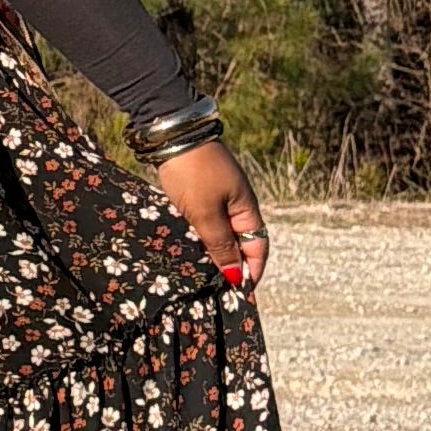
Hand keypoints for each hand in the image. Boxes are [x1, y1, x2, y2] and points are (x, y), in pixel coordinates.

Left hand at [154, 139, 268, 291]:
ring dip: (212, 256)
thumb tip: (234, 275)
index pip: (258, 248)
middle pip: (239, 245)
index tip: (240, 294)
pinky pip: (203, 226)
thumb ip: (219, 244)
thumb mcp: (205, 213)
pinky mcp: (198, 197)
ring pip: (219, 237)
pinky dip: (198, 241)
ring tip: (199, 278)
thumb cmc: (193, 172)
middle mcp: (235, 207)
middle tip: (215, 292)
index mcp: (246, 210)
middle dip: (230, 268)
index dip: (251, 272)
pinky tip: (185, 254)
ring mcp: (217, 201)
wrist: (171, 135)